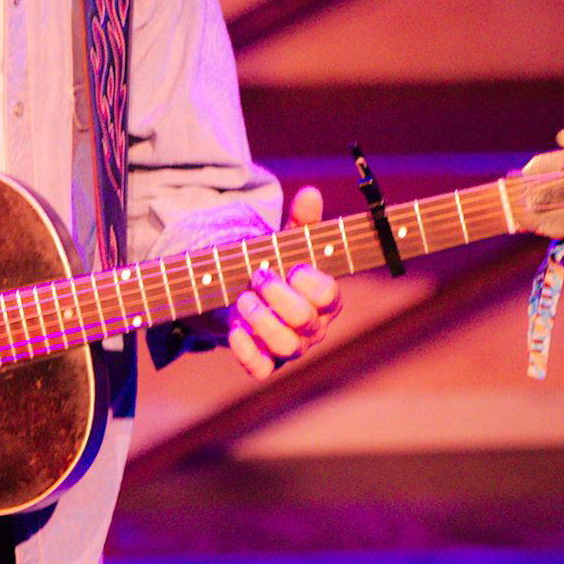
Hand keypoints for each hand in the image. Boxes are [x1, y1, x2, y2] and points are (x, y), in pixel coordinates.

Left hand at [227, 185, 341, 380]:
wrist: (246, 297)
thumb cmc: (277, 269)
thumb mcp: (287, 244)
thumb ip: (302, 222)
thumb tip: (310, 193)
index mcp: (325, 299)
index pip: (329, 295)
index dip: (309, 280)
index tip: (291, 266)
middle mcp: (313, 327)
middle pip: (305, 319)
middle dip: (279, 296)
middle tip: (257, 276)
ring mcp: (290, 348)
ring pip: (286, 345)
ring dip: (261, 319)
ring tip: (242, 298)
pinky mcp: (265, 362)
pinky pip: (261, 369)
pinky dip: (246, 351)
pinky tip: (234, 330)